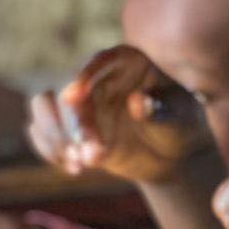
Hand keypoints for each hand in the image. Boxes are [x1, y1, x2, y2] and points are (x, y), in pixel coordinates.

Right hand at [25, 46, 211, 183]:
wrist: (175, 155)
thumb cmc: (183, 127)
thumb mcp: (179, 120)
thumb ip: (159, 111)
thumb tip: (138, 102)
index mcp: (129, 62)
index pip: (102, 60)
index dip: (85, 75)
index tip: (75, 97)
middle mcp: (99, 77)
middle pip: (71, 89)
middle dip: (75, 122)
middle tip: (87, 148)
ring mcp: (83, 102)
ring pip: (48, 107)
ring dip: (57, 135)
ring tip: (81, 163)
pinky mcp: (72, 126)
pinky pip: (45, 131)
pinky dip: (53, 150)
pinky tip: (75, 168)